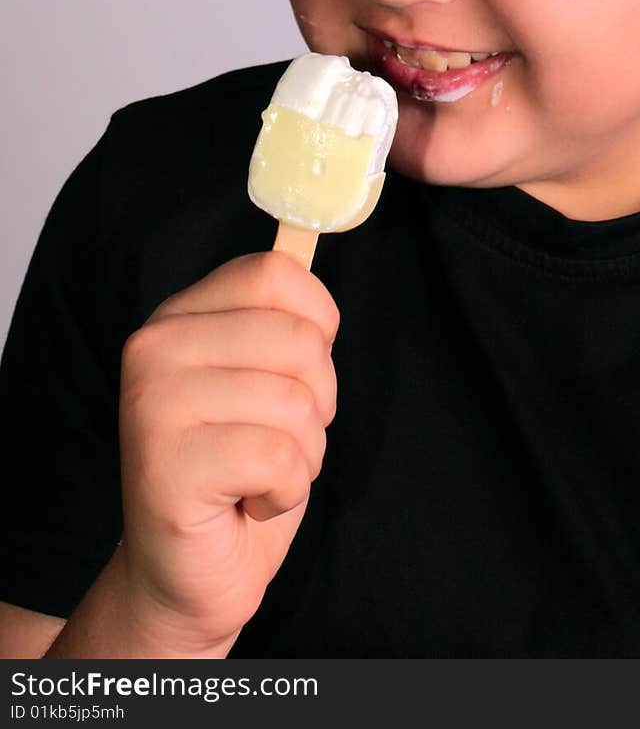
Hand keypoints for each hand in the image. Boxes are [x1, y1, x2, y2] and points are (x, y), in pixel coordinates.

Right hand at [115, 250, 337, 654]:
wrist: (188, 574)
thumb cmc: (239, 471)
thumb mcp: (264, 378)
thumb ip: (278, 319)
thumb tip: (307, 235)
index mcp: (178, 316)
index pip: (276, 273)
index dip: (317, 324)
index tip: (299, 372)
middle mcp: (154, 347)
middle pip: (299, 340)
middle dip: (316, 403)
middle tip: (274, 441)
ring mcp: (152, 403)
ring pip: (296, 402)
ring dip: (302, 454)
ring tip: (257, 474)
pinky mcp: (166, 464)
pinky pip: (279, 456)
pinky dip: (285, 490)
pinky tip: (246, 501)